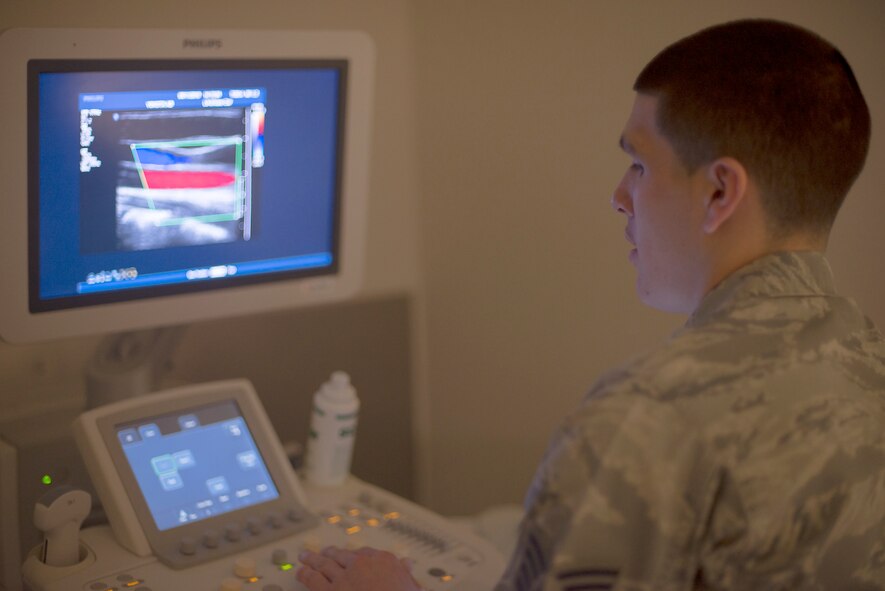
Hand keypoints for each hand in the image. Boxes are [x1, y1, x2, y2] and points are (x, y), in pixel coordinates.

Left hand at [297, 546, 423, 590]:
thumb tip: (407, 564)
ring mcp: (344, 577)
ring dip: (313, 560)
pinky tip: (300, 572)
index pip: (365, 553)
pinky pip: (314, 580)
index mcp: (382, 561)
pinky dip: (305, 575)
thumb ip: (405, 573)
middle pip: (341, 555)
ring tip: (305, 557)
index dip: (354, 554)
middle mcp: (361, 565)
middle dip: (330, 553)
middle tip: (323, 551)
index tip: (349, 554)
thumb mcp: (411, 586)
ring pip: (325, 564)